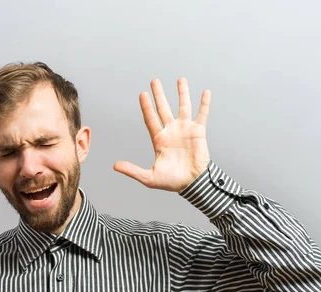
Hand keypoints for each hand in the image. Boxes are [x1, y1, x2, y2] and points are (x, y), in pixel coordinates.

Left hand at [114, 77, 210, 192]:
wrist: (192, 183)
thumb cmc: (171, 182)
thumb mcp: (149, 177)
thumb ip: (132, 170)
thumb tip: (115, 166)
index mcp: (159, 139)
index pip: (151, 119)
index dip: (146, 107)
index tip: (142, 94)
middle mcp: (171, 131)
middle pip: (163, 108)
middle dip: (159, 95)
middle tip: (154, 81)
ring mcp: (185, 130)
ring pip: (183, 107)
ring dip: (182, 93)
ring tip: (180, 79)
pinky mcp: (198, 132)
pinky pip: (202, 115)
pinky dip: (204, 104)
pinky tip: (205, 91)